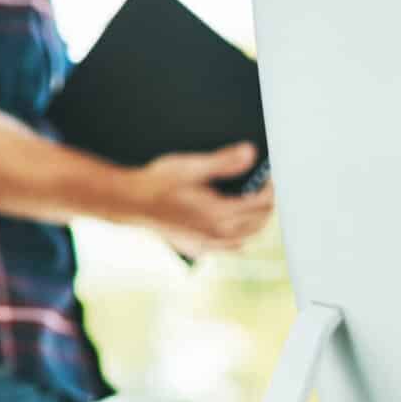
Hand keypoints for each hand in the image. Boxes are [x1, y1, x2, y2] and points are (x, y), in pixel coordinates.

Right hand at [123, 142, 274, 253]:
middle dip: (267, 204)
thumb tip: (251, 153)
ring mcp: (207, 243)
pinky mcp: (197, 247)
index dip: (270, 187)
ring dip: (256, 221)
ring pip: (246, 237)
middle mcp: (217, 233)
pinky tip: (238, 230)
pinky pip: (229, 248)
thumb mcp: (192, 166)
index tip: (269, 175)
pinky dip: (240, 238)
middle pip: (258, 222)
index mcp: (220, 213)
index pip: (261, 203)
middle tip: (266, 187)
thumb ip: (224, 161)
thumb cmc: (158, 182)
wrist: (130, 202)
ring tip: (256, 205)